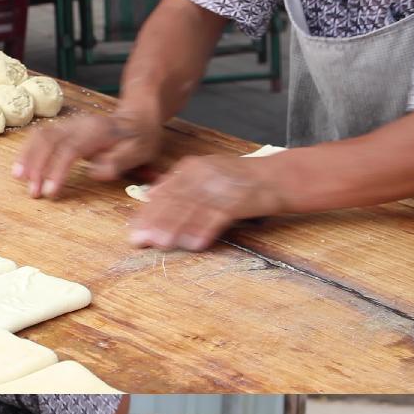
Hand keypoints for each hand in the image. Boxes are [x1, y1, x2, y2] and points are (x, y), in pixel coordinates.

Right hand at [13, 113, 162, 198]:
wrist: (137, 117)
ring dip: (28, 157)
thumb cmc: (140, 138)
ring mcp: (69, 124)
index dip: (57, 170)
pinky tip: (22, 167)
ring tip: (20, 179)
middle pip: (49, 140)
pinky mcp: (63, 129)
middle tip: (33, 192)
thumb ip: (118, 162)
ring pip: (40, 136)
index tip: (50, 191)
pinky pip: (40, 137)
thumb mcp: (140, 151)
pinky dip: (28, 151)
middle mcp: (78, 124)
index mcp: (96, 131)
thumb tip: (94, 172)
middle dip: (37, 166)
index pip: (70, 150)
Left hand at [129, 155, 286, 250]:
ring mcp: (221, 186)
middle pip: (174, 200)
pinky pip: (217, 216)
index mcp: (192, 168)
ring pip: (192, 208)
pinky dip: (204, 230)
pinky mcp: (239, 198)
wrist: (278, 177)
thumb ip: (180, 186)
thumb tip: (151, 194)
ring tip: (161, 245)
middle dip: (155, 222)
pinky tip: (194, 244)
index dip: (148, 213)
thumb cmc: (242, 181)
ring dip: (175, 228)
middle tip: (140, 240)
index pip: (164, 192)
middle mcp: (203, 174)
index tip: (134, 230)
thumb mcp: (207, 176)